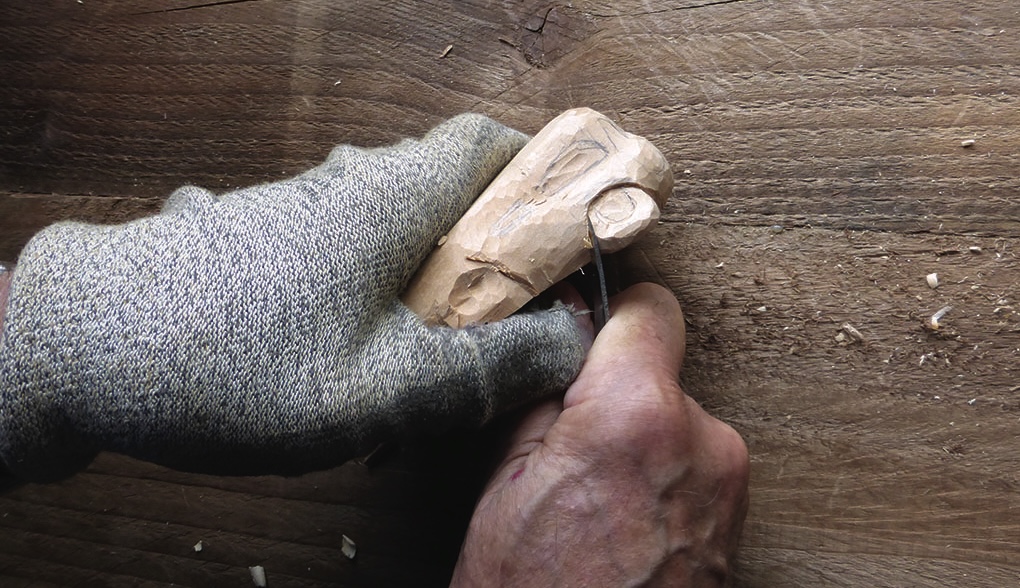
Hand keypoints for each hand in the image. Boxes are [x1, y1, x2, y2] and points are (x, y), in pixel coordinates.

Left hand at [0, 116, 585, 480]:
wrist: (79, 348)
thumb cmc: (229, 364)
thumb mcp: (380, 388)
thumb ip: (484, 367)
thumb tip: (567, 343)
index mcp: (388, 199)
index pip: (490, 145)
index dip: (543, 176)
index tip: (568, 227)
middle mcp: (344, 185)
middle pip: (448, 185)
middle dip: (488, 245)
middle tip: (498, 319)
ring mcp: (295, 206)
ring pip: (392, 220)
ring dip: (424, 275)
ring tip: (419, 353)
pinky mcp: (259, 236)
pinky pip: (341, 245)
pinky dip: (370, 284)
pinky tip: (346, 350)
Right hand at [451, 283, 749, 586]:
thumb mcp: (505, 478)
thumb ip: (543, 386)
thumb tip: (563, 328)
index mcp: (638, 415)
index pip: (650, 308)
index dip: (613, 312)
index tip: (590, 328)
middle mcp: (704, 441)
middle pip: (662, 371)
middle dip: (619, 393)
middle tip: (571, 449)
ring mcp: (730, 486)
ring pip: (677, 419)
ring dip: (643, 439)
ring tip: (596, 499)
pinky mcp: (739, 522)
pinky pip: (696, 464)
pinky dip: (664, 476)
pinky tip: (623, 522)